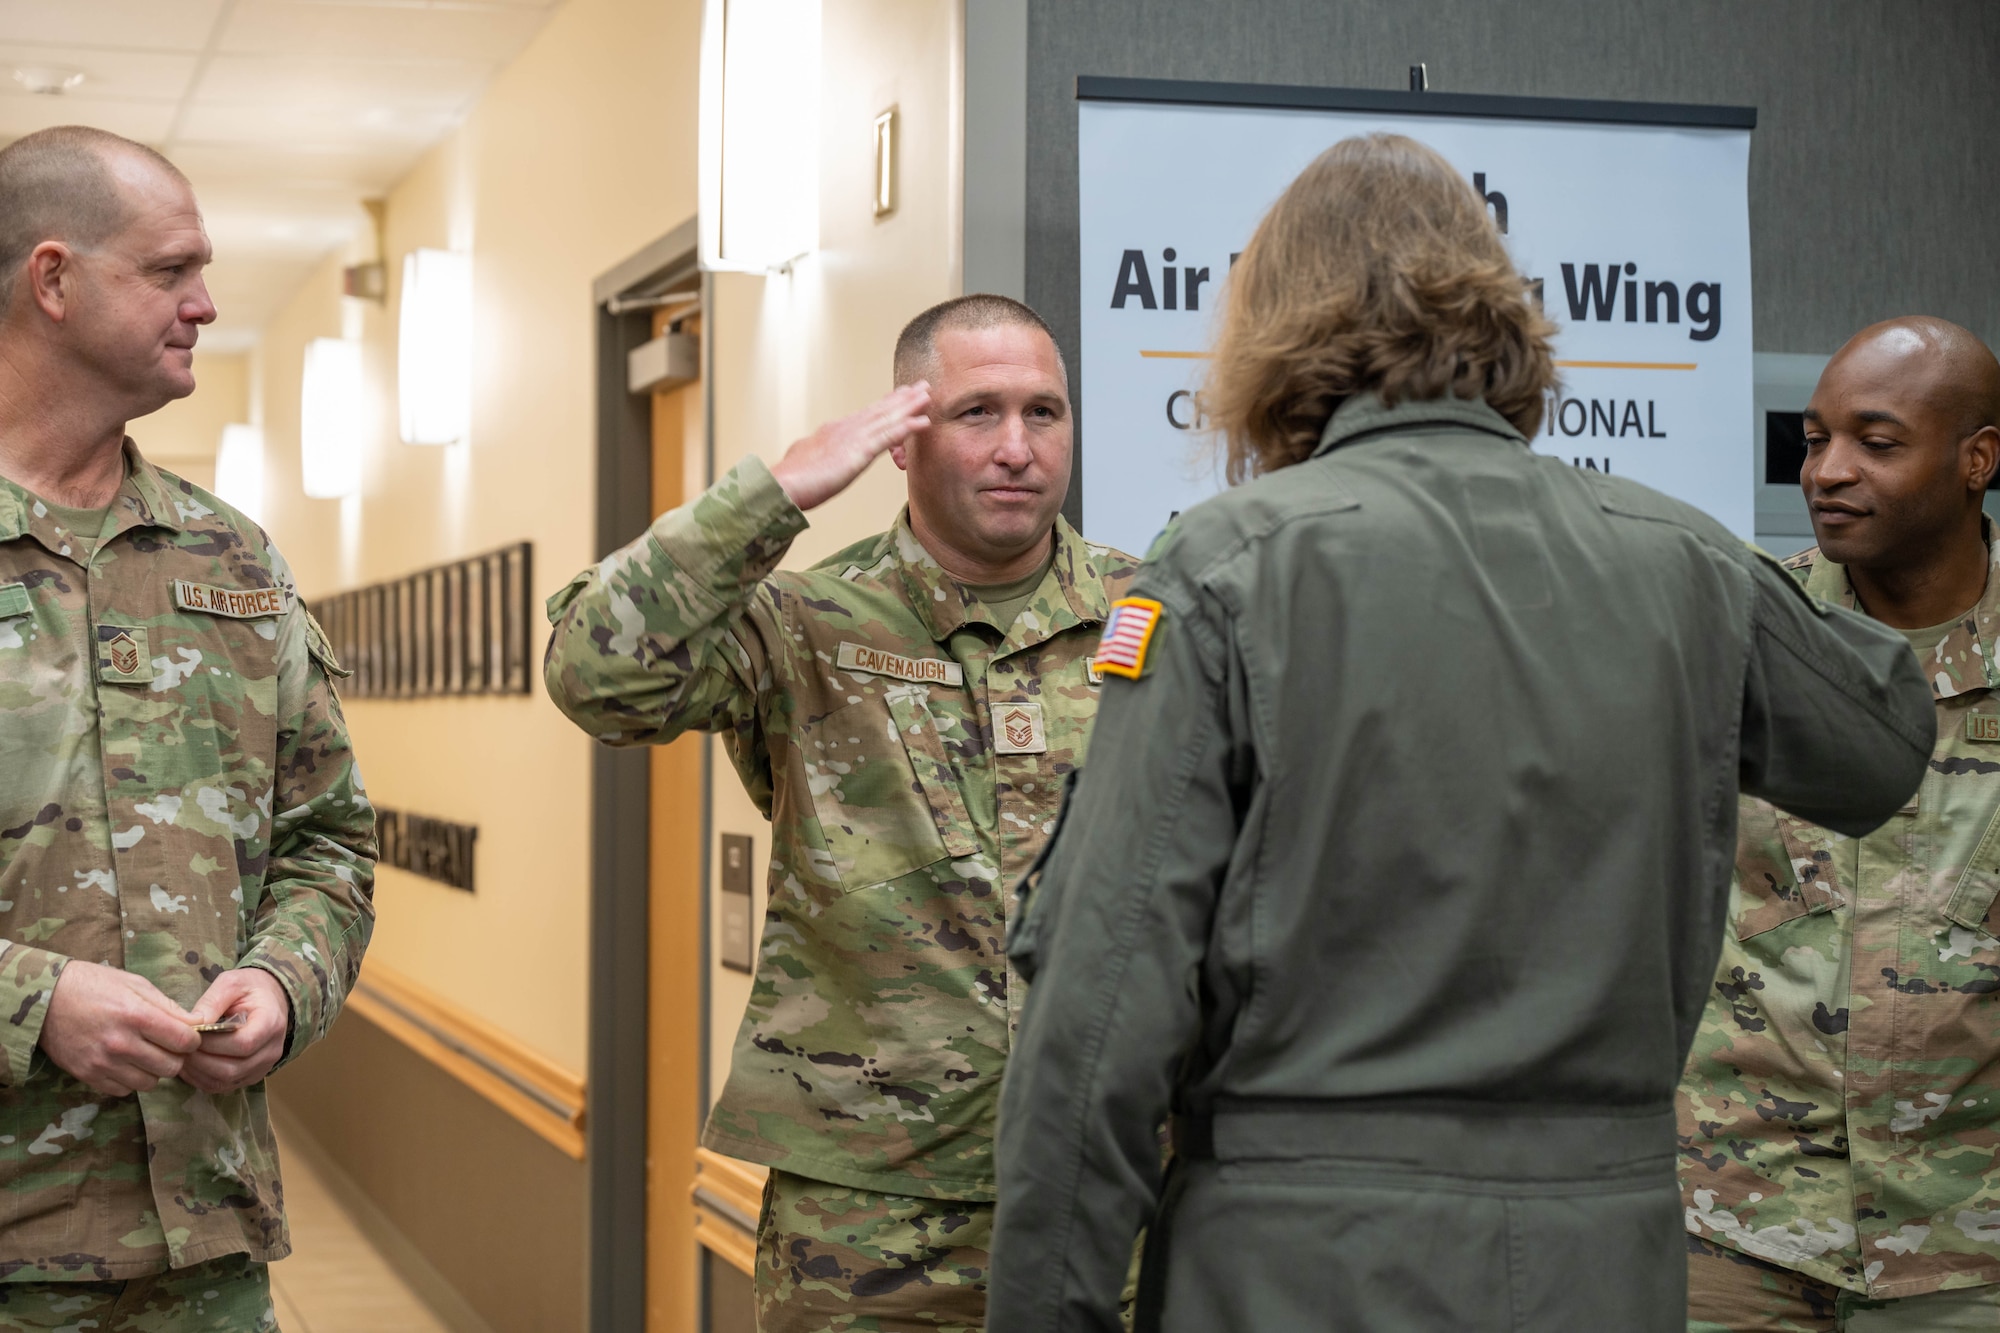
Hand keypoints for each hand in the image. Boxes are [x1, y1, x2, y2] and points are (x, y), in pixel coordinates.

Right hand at [39, 961, 200, 1096]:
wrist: (46, 998)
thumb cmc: (95, 985)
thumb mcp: (135, 984)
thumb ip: (168, 1006)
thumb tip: (197, 1023)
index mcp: (137, 1015)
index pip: (185, 1041)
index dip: (193, 1039)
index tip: (187, 1035)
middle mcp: (121, 1043)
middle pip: (171, 1066)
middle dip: (176, 1056)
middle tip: (167, 1046)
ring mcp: (103, 1063)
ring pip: (149, 1083)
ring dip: (153, 1070)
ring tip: (145, 1053)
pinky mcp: (87, 1075)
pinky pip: (123, 1090)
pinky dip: (130, 1080)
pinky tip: (126, 1063)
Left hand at [183, 967, 291, 1094]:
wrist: (270, 1000)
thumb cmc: (250, 989)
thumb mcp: (232, 983)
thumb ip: (212, 1001)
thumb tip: (192, 1025)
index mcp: (271, 1023)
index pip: (243, 1044)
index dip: (212, 1044)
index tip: (190, 1035)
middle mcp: (271, 1050)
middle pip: (232, 1069)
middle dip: (200, 1061)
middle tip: (178, 1048)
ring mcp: (263, 1067)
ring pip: (226, 1081)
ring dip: (198, 1073)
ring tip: (181, 1057)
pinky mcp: (251, 1076)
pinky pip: (223, 1086)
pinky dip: (202, 1079)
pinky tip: (190, 1066)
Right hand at [769, 383, 931, 510]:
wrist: (780, 486)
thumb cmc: (789, 480)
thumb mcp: (804, 461)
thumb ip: (815, 456)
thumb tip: (814, 457)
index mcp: (832, 432)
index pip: (864, 415)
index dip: (884, 404)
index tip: (899, 395)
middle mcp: (845, 429)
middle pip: (879, 410)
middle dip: (902, 398)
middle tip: (921, 386)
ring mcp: (852, 438)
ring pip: (887, 418)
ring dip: (909, 406)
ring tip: (928, 396)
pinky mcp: (858, 452)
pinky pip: (888, 436)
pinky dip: (907, 427)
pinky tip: (923, 422)